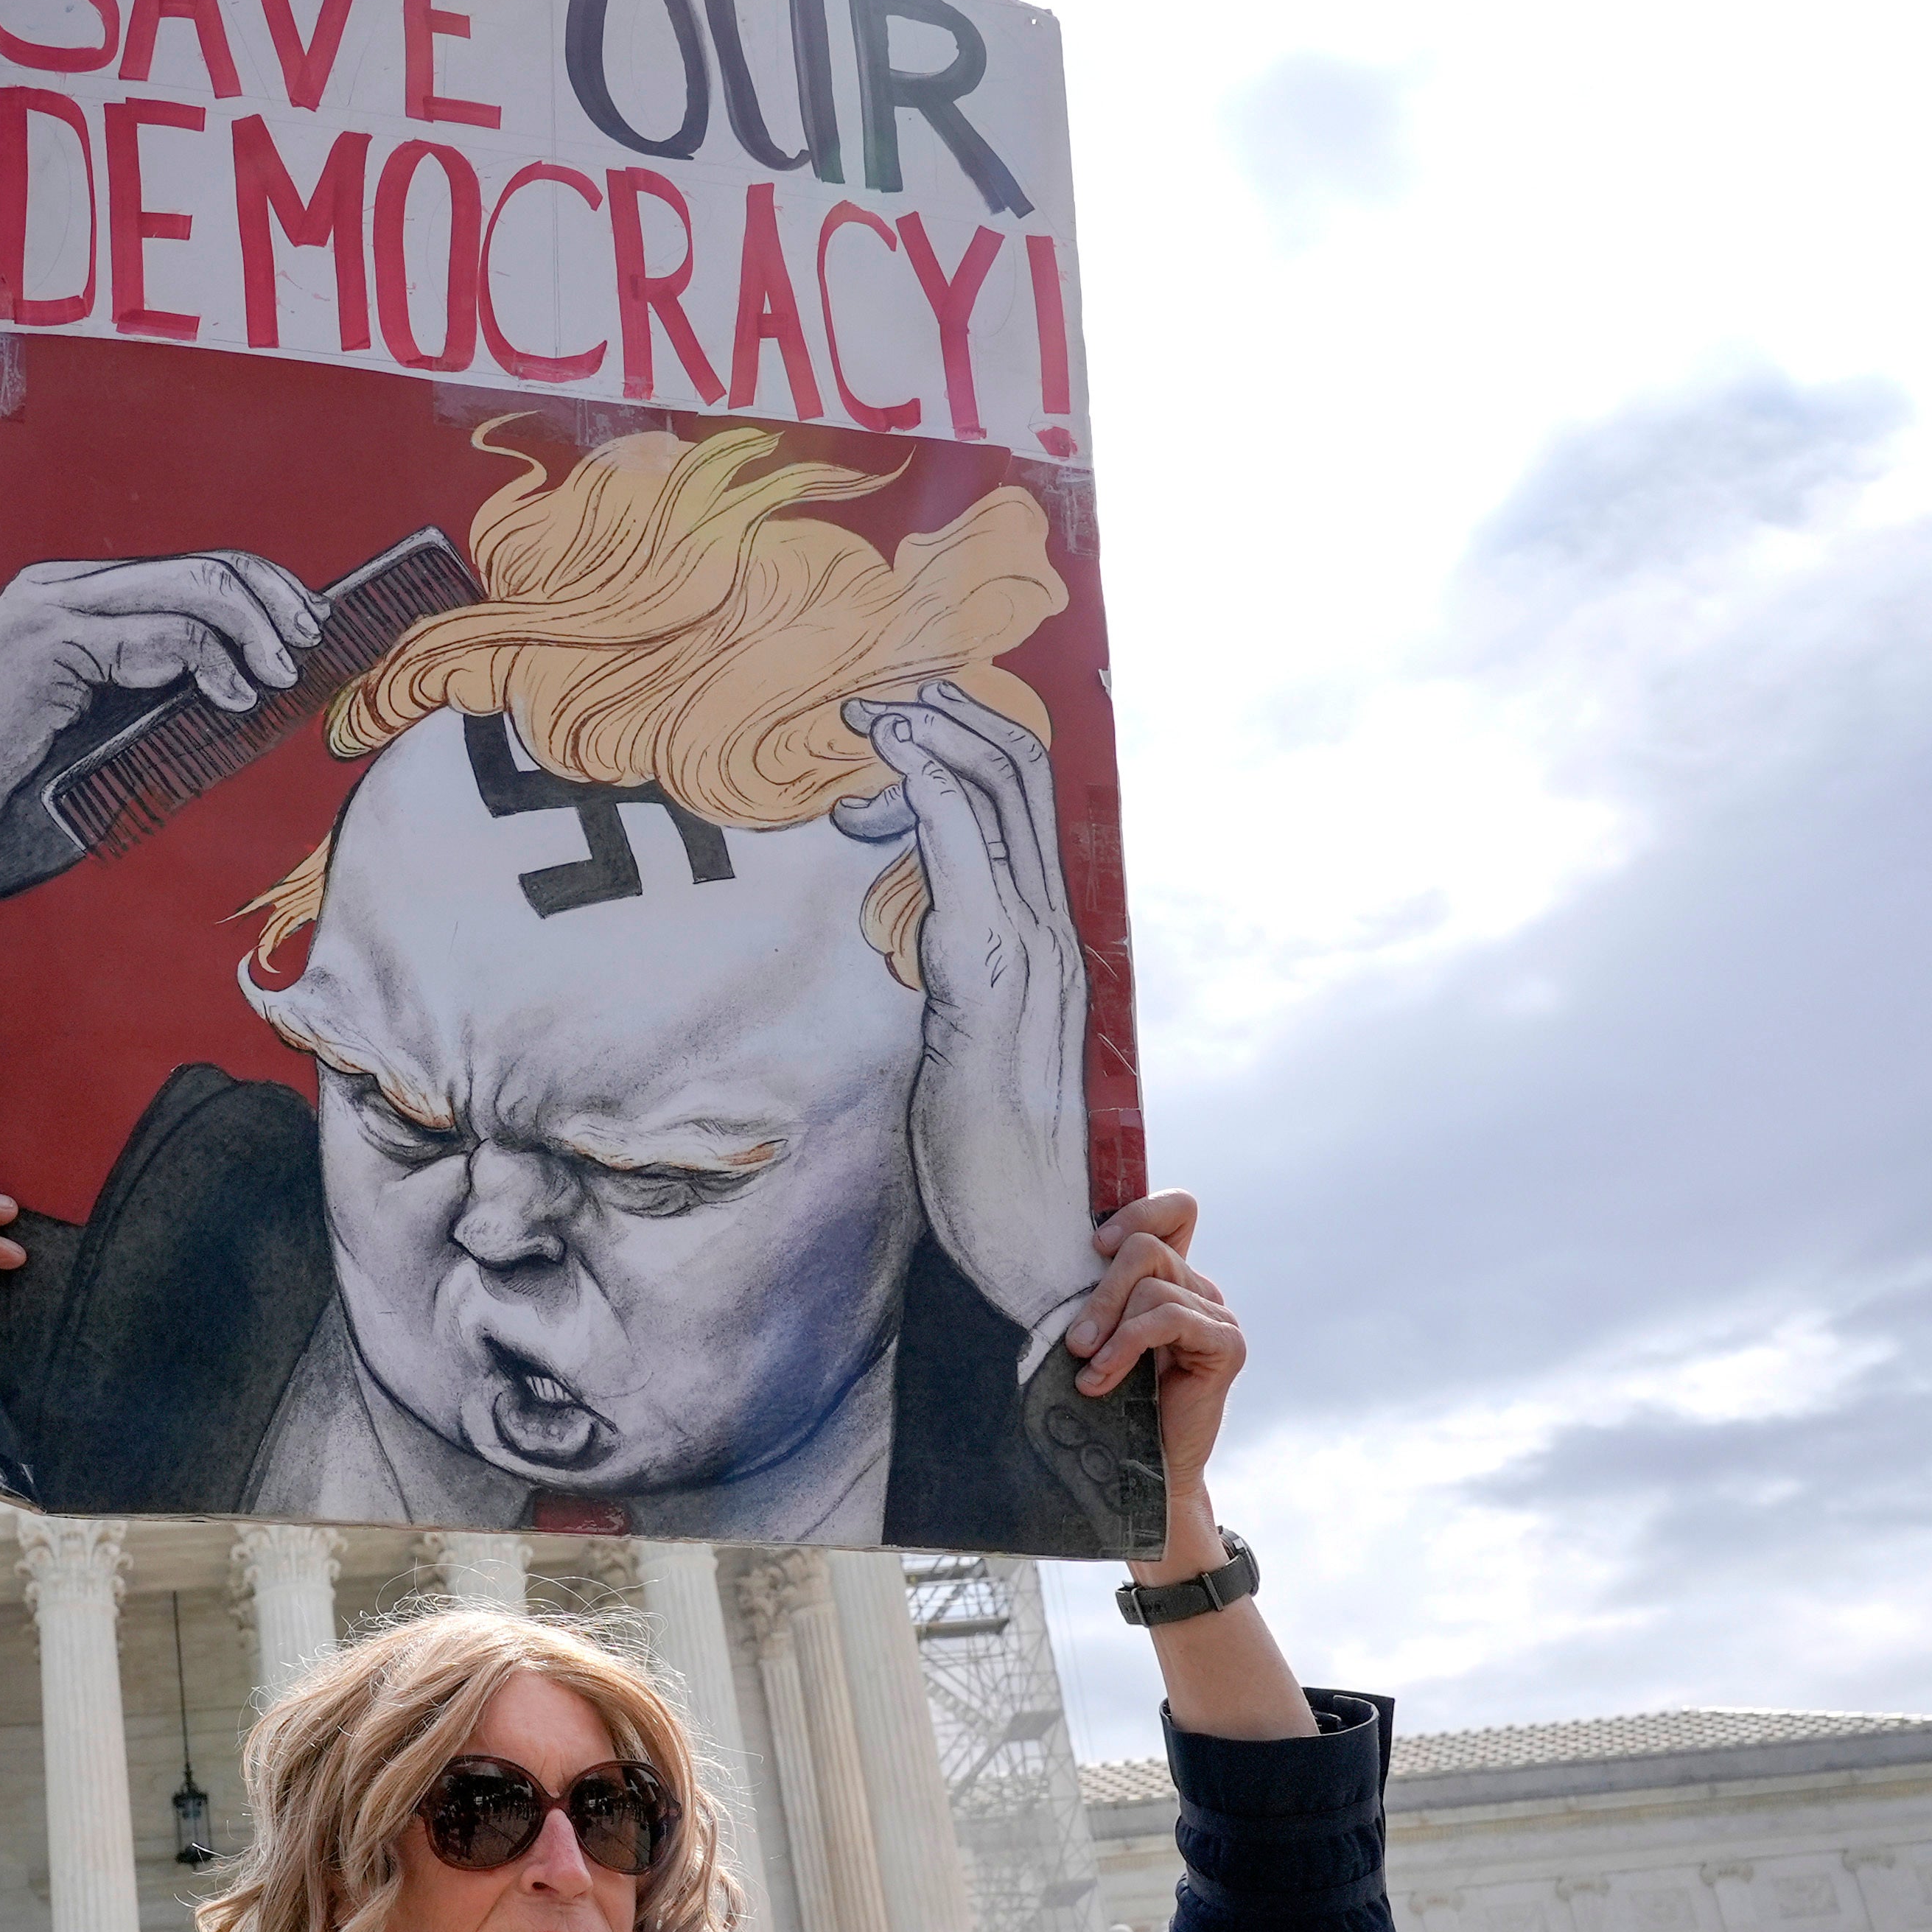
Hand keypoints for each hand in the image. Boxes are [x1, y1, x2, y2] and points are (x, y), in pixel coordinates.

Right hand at [0, 552, 323, 903]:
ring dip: (256, 628)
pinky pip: (165, 634)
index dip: (260, 590)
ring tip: (283, 672)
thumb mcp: (106, 729)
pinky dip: (215, 663)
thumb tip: (253, 684)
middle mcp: (63, 590)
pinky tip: (233, 697)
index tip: (307, 628)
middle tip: (314, 640)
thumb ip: (160, 693)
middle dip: (275, 597)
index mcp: (75, 603)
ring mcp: (53, 609)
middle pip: (203, 564)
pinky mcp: (51, 643)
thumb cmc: (19, 796)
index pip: (188, 570)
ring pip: (195, 585)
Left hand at [836, 677, 1091, 1334]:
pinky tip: (906, 764)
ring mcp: (1034, 962)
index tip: (906, 709)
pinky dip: (940, 806)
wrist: (1028, 1242)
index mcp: (1050, 941)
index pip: (1025, 806)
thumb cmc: (987, 1150)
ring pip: (1001, 809)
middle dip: (953, 717)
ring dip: (938, 741)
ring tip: (876, 707)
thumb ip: (957, 967)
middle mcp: (1055, 937)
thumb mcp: (966, 1034)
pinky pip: (973, 876)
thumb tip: (925, 918)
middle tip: (878, 689)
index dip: (972, 741)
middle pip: (1021, 784)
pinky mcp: (995, 994)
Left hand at [1057, 1191, 1241, 1514]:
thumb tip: (1058, 1266)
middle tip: (1075, 1341)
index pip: (1178, 1211)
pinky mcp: (1227, 1345)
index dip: (1141, 1211)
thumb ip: (1095, 1299)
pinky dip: (1127, 1345)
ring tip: (1088, 1370)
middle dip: (1102, 1291)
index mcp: (1169, 1277)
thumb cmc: (1110, 1402)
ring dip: (1108, 1328)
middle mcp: (1199, 1289)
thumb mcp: (1096, 1338)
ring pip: (1153, 1286)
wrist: (1143, 1471)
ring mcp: (1218, 1316)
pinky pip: (1170, 1317)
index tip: (1095, 1246)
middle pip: (1147, 1247)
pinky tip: (1103, 1378)